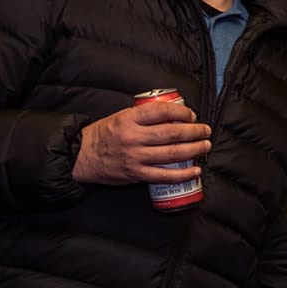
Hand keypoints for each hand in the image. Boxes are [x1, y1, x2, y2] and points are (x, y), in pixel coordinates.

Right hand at [73, 99, 211, 185]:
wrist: (80, 156)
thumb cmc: (102, 135)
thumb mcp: (119, 117)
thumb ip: (142, 116)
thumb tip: (171, 114)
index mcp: (129, 119)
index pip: (162, 111)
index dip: (182, 113)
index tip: (192, 115)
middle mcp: (133, 137)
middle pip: (172, 133)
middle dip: (194, 131)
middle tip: (205, 130)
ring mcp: (135, 157)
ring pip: (172, 153)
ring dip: (194, 149)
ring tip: (204, 146)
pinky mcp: (136, 174)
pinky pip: (164, 176)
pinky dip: (182, 174)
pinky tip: (195, 170)